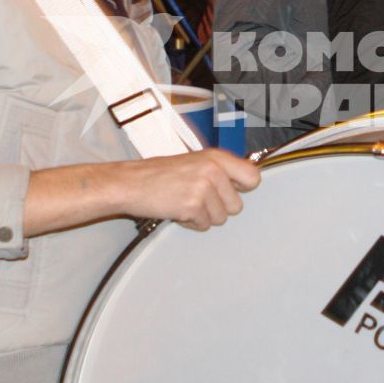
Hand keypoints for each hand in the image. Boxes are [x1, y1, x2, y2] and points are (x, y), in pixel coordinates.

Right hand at [130, 150, 261, 230]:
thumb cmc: (158, 174)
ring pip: (221, 218)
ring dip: (203, 216)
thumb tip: (246, 181)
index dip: (243, 188)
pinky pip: (204, 225)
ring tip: (184, 202)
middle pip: (237, 205)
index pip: (253, 176)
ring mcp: (204, 188)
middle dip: (218, 208)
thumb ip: (219, 170)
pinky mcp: (193, 206)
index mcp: (216, 157)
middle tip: (197, 198)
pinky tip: (177, 209)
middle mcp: (213, 170)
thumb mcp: (194, 162)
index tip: (231, 191)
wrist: (131, 183)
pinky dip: (190, 223)